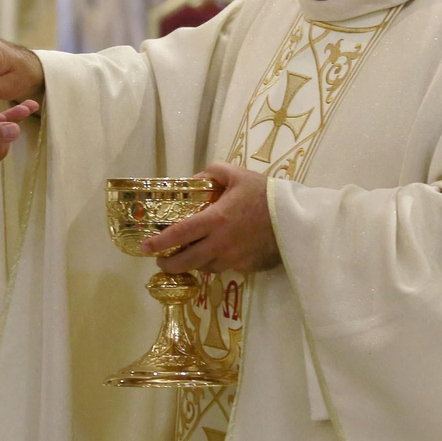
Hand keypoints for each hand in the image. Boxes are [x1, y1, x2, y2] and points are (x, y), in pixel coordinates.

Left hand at [142, 162, 280, 274]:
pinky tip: (214, 254)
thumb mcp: (237, 175)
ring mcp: (233, 259)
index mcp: (215, 220)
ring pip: (203, 267)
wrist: (296, 218)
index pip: (180, 234)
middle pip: (186, 261)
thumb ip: (212, 172)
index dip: (159, 242)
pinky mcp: (246, 267)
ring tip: (186, 255)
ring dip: (192, 263)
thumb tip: (195, 179)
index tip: (145, 247)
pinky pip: (223, 268)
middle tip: (160, 260)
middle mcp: (220, 244)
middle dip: (169, 263)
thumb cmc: (265, 194)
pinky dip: (213, 263)